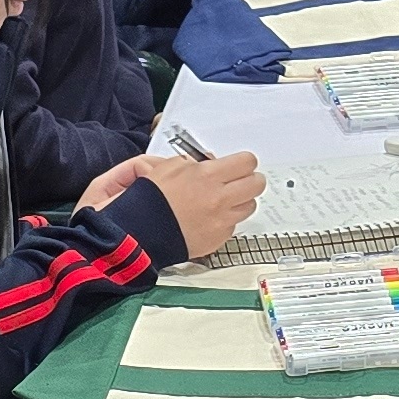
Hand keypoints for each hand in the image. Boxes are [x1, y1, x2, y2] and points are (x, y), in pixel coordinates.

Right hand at [137, 152, 267, 257]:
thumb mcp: (170, 167)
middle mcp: (219, 198)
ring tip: (224, 201)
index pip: (247, 162)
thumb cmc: (151, 199)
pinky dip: (226, 221)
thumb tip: (212, 161)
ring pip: (250, 206)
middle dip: (250, 180)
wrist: (141, 231)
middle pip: (257, 183)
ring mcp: (222, 220)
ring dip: (240, 201)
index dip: (244, 162)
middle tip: (240, 181)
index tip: (239, 165)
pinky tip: (211, 218)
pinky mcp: (219, 238)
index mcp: (208, 175)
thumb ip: (195, 161)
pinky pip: (234, 225)